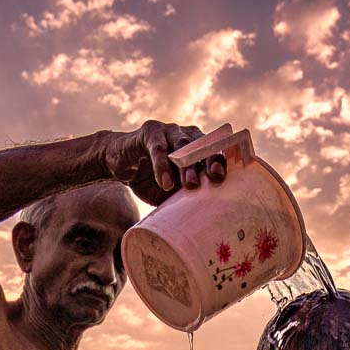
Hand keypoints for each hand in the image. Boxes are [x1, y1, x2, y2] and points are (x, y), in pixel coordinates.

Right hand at [105, 120, 228, 206]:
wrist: (120, 165)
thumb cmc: (151, 180)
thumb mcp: (172, 191)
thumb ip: (187, 196)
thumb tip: (204, 218)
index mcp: (198, 148)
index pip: (215, 153)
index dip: (222, 163)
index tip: (228, 179)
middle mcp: (187, 136)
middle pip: (203, 146)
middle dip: (211, 161)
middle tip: (215, 178)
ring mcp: (169, 131)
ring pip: (183, 146)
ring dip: (188, 166)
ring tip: (190, 185)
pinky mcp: (150, 131)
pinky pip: (158, 148)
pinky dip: (162, 165)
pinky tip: (164, 182)